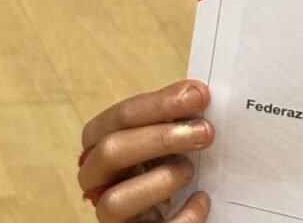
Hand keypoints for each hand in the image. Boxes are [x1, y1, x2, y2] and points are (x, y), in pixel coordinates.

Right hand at [78, 79, 213, 221]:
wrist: (172, 209)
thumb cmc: (167, 162)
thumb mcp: (166, 136)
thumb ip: (175, 117)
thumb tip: (199, 93)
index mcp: (102, 144)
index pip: (119, 117)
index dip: (159, 103)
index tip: (200, 95)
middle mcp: (97, 181)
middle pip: (110, 152)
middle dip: (161, 138)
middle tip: (205, 132)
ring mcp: (109, 215)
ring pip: (114, 202)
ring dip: (161, 180)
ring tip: (190, 171)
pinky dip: (182, 217)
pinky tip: (201, 200)